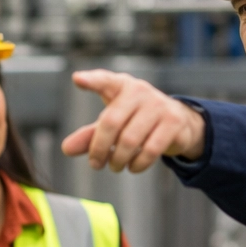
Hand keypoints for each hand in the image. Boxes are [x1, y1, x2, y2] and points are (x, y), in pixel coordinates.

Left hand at [61, 69, 205, 172]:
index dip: (91, 80)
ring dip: (118, 159)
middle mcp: (139, 91)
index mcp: (120, 86)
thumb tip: (66, 149)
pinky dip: (137, 164)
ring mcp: (158, 105)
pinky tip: (133, 167)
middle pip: (111, 122)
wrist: (178, 122)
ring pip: (130, 139)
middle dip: (100, 148)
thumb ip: (89, 135)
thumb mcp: (112, 123)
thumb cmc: (136, 119)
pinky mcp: (173, 122)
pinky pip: (150, 149)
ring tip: (115, 166)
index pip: (104, 81)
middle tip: (95, 164)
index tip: (77, 79)